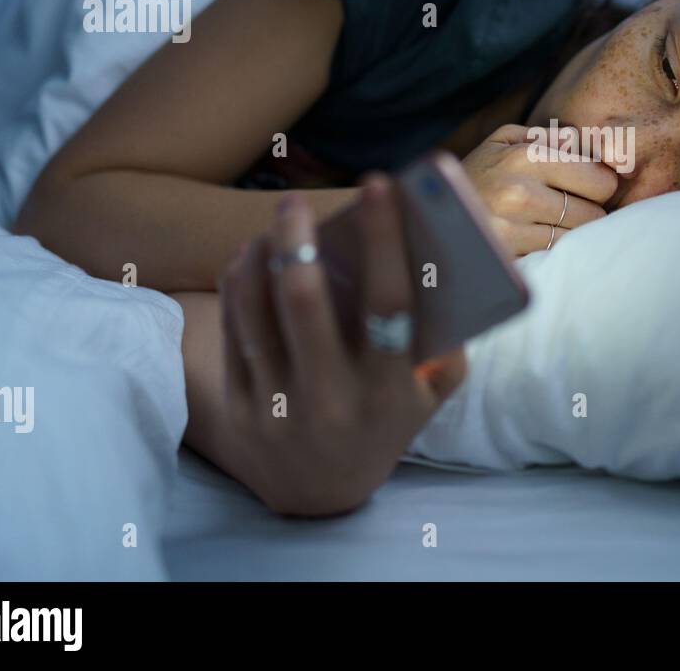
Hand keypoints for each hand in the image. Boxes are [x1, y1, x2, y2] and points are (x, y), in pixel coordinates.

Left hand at [217, 176, 466, 515]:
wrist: (321, 495)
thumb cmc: (386, 418)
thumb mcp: (431, 392)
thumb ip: (446, 339)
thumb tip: (429, 254)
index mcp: (389, 390)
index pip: (390, 303)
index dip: (385, 238)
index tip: (378, 184)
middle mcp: (331, 400)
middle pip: (305, 300)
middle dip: (297, 237)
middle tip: (295, 201)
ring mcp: (278, 407)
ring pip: (257, 309)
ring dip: (261, 254)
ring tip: (274, 226)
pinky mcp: (237, 409)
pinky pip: (232, 328)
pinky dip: (240, 282)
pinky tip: (250, 258)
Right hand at [462, 124, 617, 255]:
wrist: (427, 211)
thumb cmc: (477, 172)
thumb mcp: (505, 140)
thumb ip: (552, 136)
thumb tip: (597, 143)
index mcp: (525, 157)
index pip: (599, 180)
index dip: (598, 185)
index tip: (585, 187)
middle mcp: (519, 193)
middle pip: (593, 214)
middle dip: (586, 211)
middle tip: (566, 208)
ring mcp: (510, 230)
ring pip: (574, 239)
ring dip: (568, 233)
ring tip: (546, 223)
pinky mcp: (504, 258)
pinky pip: (550, 257)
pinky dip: (549, 251)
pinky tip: (532, 239)